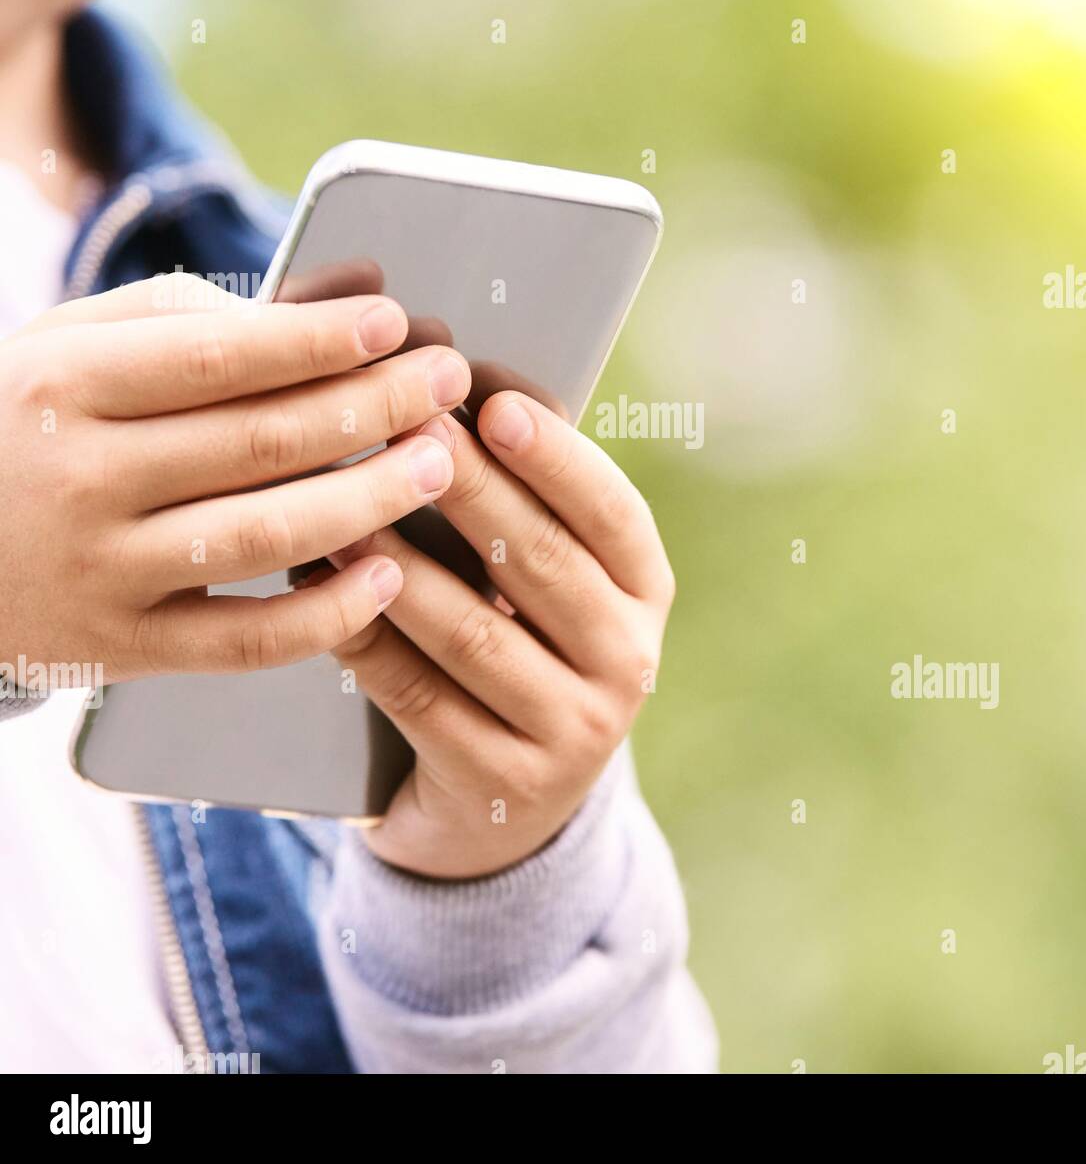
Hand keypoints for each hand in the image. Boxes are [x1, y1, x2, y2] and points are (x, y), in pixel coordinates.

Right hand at [0, 272, 468, 684]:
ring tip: (436, 463)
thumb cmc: (24, 424)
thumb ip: (187, 320)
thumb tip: (324, 307)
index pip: (217, 358)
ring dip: (370, 499)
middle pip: (262, 443)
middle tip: (446, 383)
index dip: (317, 341)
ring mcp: (104, 572)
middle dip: (373, 407)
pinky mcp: (124, 648)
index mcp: (69, 386)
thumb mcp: (70, 346)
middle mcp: (84, 479)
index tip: (393, 323)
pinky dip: (325, 614)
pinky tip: (387, 576)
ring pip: (266, 538)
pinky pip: (244, 641)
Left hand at [326, 392, 674, 878]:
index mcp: (645, 593)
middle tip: (403, 430)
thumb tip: (468, 395)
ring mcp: (573, 732)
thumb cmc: (521, 650)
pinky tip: (321, 590)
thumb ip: (528, 506)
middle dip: (467, 490)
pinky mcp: (502, 783)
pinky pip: (420, 697)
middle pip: (540, 563)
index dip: (556, 457)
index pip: (612, 513)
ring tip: (344, 507)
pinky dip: (365, 637)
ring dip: (401, 564)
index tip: (494, 405)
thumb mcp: (551, 588)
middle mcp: (627, 662)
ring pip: (473, 633)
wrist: (508, 809)